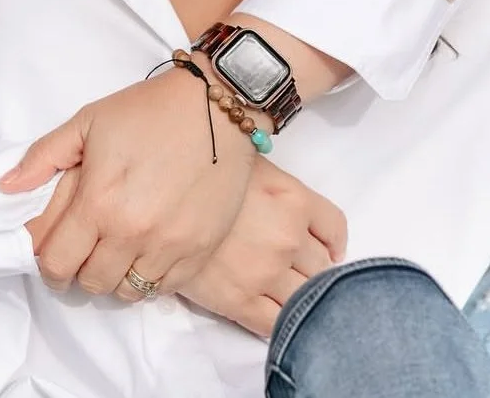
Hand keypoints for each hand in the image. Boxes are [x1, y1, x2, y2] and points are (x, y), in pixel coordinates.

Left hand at [1, 69, 255, 298]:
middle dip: (80, 271)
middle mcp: (132, 233)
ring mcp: (169, 246)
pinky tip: (147, 250)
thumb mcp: (88, 121)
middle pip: (91, 284)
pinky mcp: (199, 252)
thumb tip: (5, 188)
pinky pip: (163, 288)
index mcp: (99, 202)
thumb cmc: (148, 111)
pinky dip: (149, 276)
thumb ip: (44, 157)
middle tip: (86, 249)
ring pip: (127, 291)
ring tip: (117, 249)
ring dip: (115, 276)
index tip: (53, 253)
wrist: (216, 108)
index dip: (48, 264)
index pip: (57, 263)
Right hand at [178, 158, 346, 336]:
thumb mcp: (247, 166)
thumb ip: (278, 187)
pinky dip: (282, 322)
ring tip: (280, 288)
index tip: (324, 248)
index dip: (331, 241)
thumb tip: (292, 205)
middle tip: (295, 266)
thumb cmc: (200, 176)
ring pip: (306, 297)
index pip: (334, 227)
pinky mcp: (241, 302)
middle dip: (314, 269)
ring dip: (300, 296)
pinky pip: (277, 323)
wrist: (155, 201)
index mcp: (292, 198)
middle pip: (323, 266)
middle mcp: (287, 236)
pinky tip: (271, 312)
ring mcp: (267, 272)